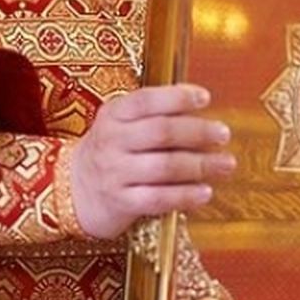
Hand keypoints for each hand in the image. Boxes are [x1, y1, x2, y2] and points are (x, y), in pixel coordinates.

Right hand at [70, 84, 235, 238]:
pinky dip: (185, 195)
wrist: (73, 188)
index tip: (205, 99)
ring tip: (225, 164)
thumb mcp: (122, 122)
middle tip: (223, 134)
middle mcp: (111, 141)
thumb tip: (199, 103)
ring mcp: (114, 173)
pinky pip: (158, 198)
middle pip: (161, 132)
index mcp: (113, 114)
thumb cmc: (113, 149)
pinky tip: (205, 192)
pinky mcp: (120, 202)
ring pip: (164, 167)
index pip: (146, 100)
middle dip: (198, 132)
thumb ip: (154, 112)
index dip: (178, 97)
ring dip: (200, 165)